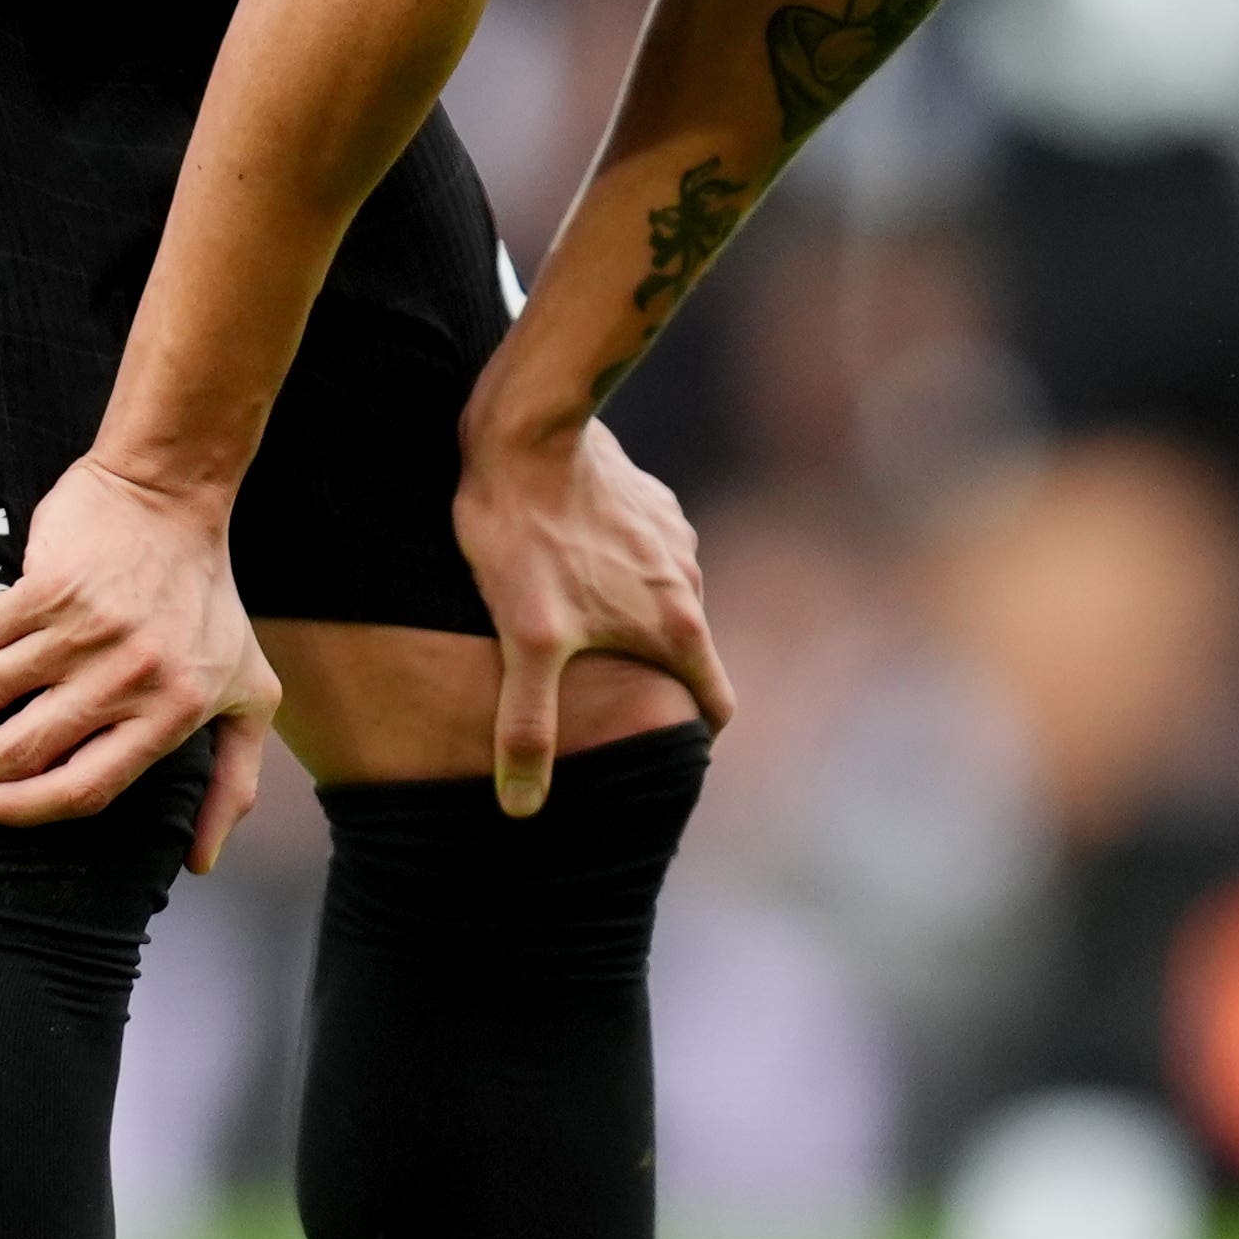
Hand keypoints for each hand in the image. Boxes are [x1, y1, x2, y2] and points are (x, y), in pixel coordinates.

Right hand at [0, 454, 279, 865]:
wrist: (174, 496)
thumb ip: (232, 781)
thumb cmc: (210, 602)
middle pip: (24, 748)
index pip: (87, 786)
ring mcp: (86, 633)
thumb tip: (199, 864)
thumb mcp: (249, 693)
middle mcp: (127, 680)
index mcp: (169, 716)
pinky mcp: (51, 588)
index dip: (25, 808)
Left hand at [451, 408, 737, 813]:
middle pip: (687, 655)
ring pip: (665, 602)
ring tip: (577, 625)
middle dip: (654, 678)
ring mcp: (675, 539)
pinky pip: (645, 554)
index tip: (660, 746)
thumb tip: (523, 807)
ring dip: (635, 619)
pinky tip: (571, 564)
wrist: (531, 432)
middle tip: (600, 689)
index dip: (692, 735)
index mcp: (678, 629)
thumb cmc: (526, 537)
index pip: (715, 705)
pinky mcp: (651, 502)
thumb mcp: (523, 641)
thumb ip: (528, 726)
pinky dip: (620, 570)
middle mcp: (691, 585)